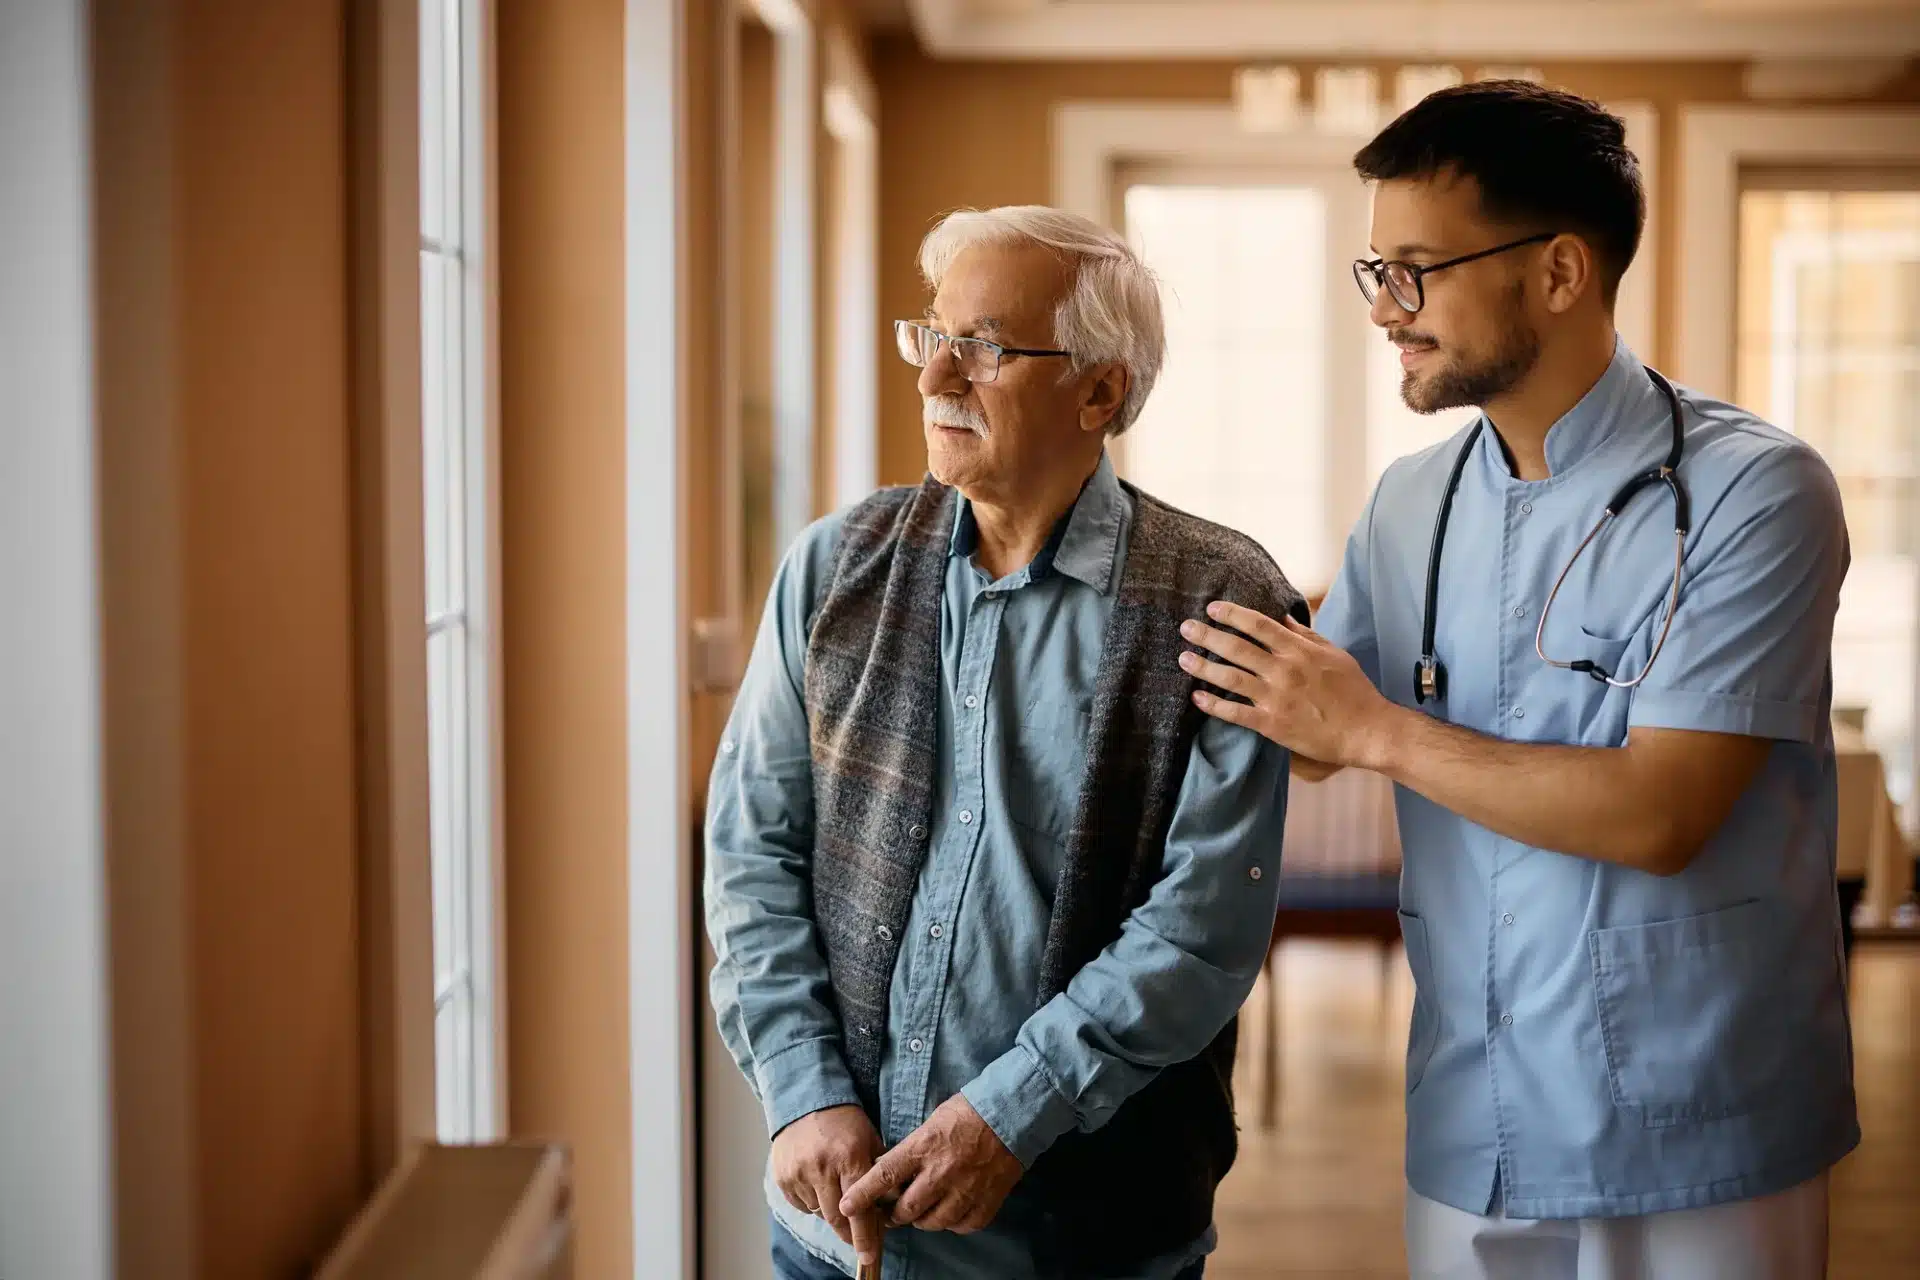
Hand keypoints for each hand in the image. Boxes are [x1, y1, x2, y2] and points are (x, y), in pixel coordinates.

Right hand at [771, 1105, 886, 1261]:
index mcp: (849, 1157)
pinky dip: (813, 1202)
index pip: (860, 1208)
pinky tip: (818, 1184)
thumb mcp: (869, 1139)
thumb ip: (878, 1172)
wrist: (805, 1101)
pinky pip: (801, 1204)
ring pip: (819, 1212)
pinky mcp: (783, 1177)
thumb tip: (890, 1204)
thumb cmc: (844, 1122)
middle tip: (858, 1241)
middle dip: (849, 1234)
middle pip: (837, 1218)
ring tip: (836, 1191)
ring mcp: (799, 1173)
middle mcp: (822, 1167)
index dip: (865, 1237)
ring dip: (831, 1211)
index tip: (869, 1257)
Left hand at [839, 1094, 1023, 1243]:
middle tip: (892, 1212)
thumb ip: (912, 1150)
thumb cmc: (967, 1112)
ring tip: (924, 1209)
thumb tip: (892, 1172)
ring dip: (923, 1220)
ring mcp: (965, 1189)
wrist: (1011, 1112)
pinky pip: (962, 1226)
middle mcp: (940, 1173)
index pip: (884, 1176)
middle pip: (905, 1210)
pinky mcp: (987, 1201)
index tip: (847, 1207)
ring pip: (932, 1223)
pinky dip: (953, 1222)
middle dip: (894, 1215)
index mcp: (922, 1148)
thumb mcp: (931, 1122)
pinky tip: (952, 1210)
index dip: (862, 1195)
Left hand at [1179, 601, 1397, 769]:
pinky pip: (1235, 713)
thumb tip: (1282, 617)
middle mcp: (1284, 671)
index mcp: (1299, 651)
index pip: (1259, 625)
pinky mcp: (1272, 724)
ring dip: (1203, 667)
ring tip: (1183, 658)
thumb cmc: (1354, 691)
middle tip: (1186, 628)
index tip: (1212, 608)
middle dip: (1208, 636)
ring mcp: (1276, 698)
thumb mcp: (1334, 654)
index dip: (1232, 614)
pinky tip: (1197, 697)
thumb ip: (1306, 636)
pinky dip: (1214, 705)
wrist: (1367, 731)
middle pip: (1237, 648)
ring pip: (1230, 678)